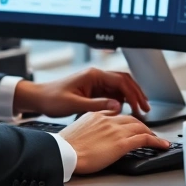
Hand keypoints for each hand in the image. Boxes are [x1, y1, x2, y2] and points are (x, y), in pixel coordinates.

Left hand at [13, 68, 150, 117]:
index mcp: (93, 75)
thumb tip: (117, 106)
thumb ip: (97, 105)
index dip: (134, 94)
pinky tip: (126, 110)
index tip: (141, 106)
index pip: (120, 81)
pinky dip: (122, 100)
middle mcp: (96, 76)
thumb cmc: (52, 99)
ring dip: (131, 97)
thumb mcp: (75, 104)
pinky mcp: (93, 89)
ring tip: (140, 110)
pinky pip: (112, 93)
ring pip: (120, 87)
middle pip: (124, 81)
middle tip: (146, 108)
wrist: (39, 98)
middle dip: (137, 94)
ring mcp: (95, 82)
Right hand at [58, 111, 170, 173]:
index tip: (129, 124)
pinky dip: (156, 141)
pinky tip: (162, 145)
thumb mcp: (77, 130)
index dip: (125, 120)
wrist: (64, 152)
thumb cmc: (65, 146)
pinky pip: (145, 139)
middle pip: (130, 119)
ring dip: (151, 133)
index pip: (116, 113)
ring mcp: (116, 130)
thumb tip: (91, 134)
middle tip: (147, 132)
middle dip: (141, 125)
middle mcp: (108, 120)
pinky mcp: (122, 143)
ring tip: (157, 139)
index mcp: (96, 115)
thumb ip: (88, 127)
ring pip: (140, 127)